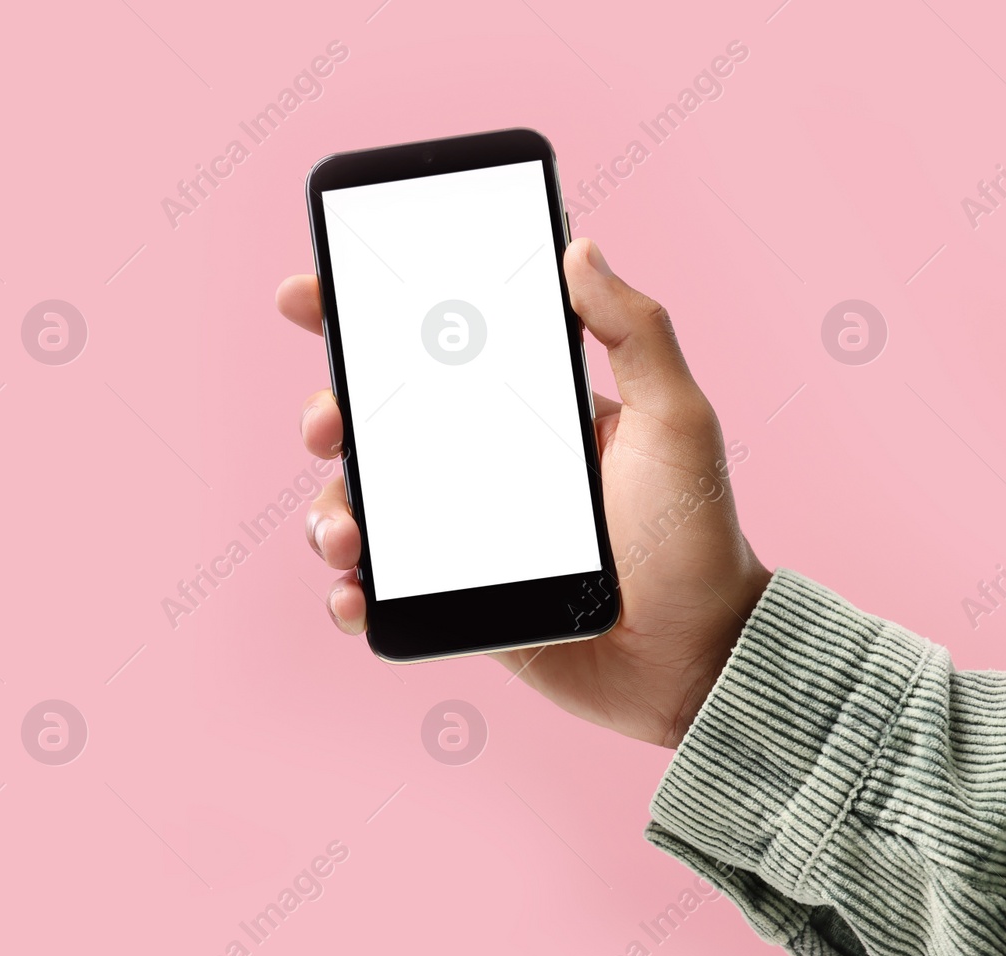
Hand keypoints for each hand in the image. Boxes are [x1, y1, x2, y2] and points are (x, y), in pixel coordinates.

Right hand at [277, 238, 770, 747]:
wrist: (696, 657)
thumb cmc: (697, 534)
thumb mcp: (676, 420)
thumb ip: (635, 332)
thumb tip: (581, 247)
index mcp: (518, 410)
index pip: (428, 349)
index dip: (358, 319)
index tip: (308, 296)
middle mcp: (476, 464)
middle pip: (371, 426)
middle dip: (326, 415)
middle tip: (327, 424)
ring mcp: (457, 534)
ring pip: (359, 507)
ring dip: (329, 513)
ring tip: (346, 537)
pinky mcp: (452, 598)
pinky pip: (379, 591)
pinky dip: (349, 593)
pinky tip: (354, 594)